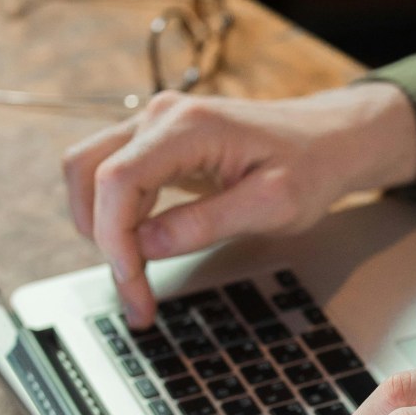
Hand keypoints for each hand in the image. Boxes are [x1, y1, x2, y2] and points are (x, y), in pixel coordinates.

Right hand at [62, 82, 415, 326]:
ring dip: (103, 230)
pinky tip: (142, 258)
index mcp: (189, 127)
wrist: (327, 141)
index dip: (114, 237)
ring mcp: (156, 129)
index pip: (118, 179)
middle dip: (101, 238)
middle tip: (134, 296)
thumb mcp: (273, 205)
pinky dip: (119, 220)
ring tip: (137, 286)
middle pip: (87, 171)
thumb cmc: (310, 167)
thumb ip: (207, 222)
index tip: (133, 283)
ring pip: (93, 174)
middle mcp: (161, 118)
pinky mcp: (160, 146)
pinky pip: (117, 180)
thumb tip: (147, 245)